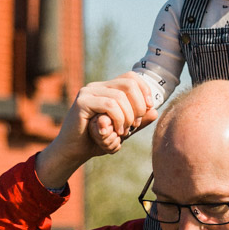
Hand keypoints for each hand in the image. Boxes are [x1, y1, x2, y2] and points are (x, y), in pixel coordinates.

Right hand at [36, 73, 156, 187]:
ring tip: (124, 131)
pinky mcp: (81, 102)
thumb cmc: (96, 140)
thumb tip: (155, 111)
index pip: (131, 77)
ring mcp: (88, 92)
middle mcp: (96, 86)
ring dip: (128, 117)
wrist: (73, 152)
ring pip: (120, 96)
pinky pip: (109, 105)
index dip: (145, 91)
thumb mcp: (123, 130)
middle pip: (129, 83)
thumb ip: (138, 121)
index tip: (148, 109)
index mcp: (106, 88)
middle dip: (139, 105)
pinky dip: (118, 119)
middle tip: (135, 125)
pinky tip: (117, 131)